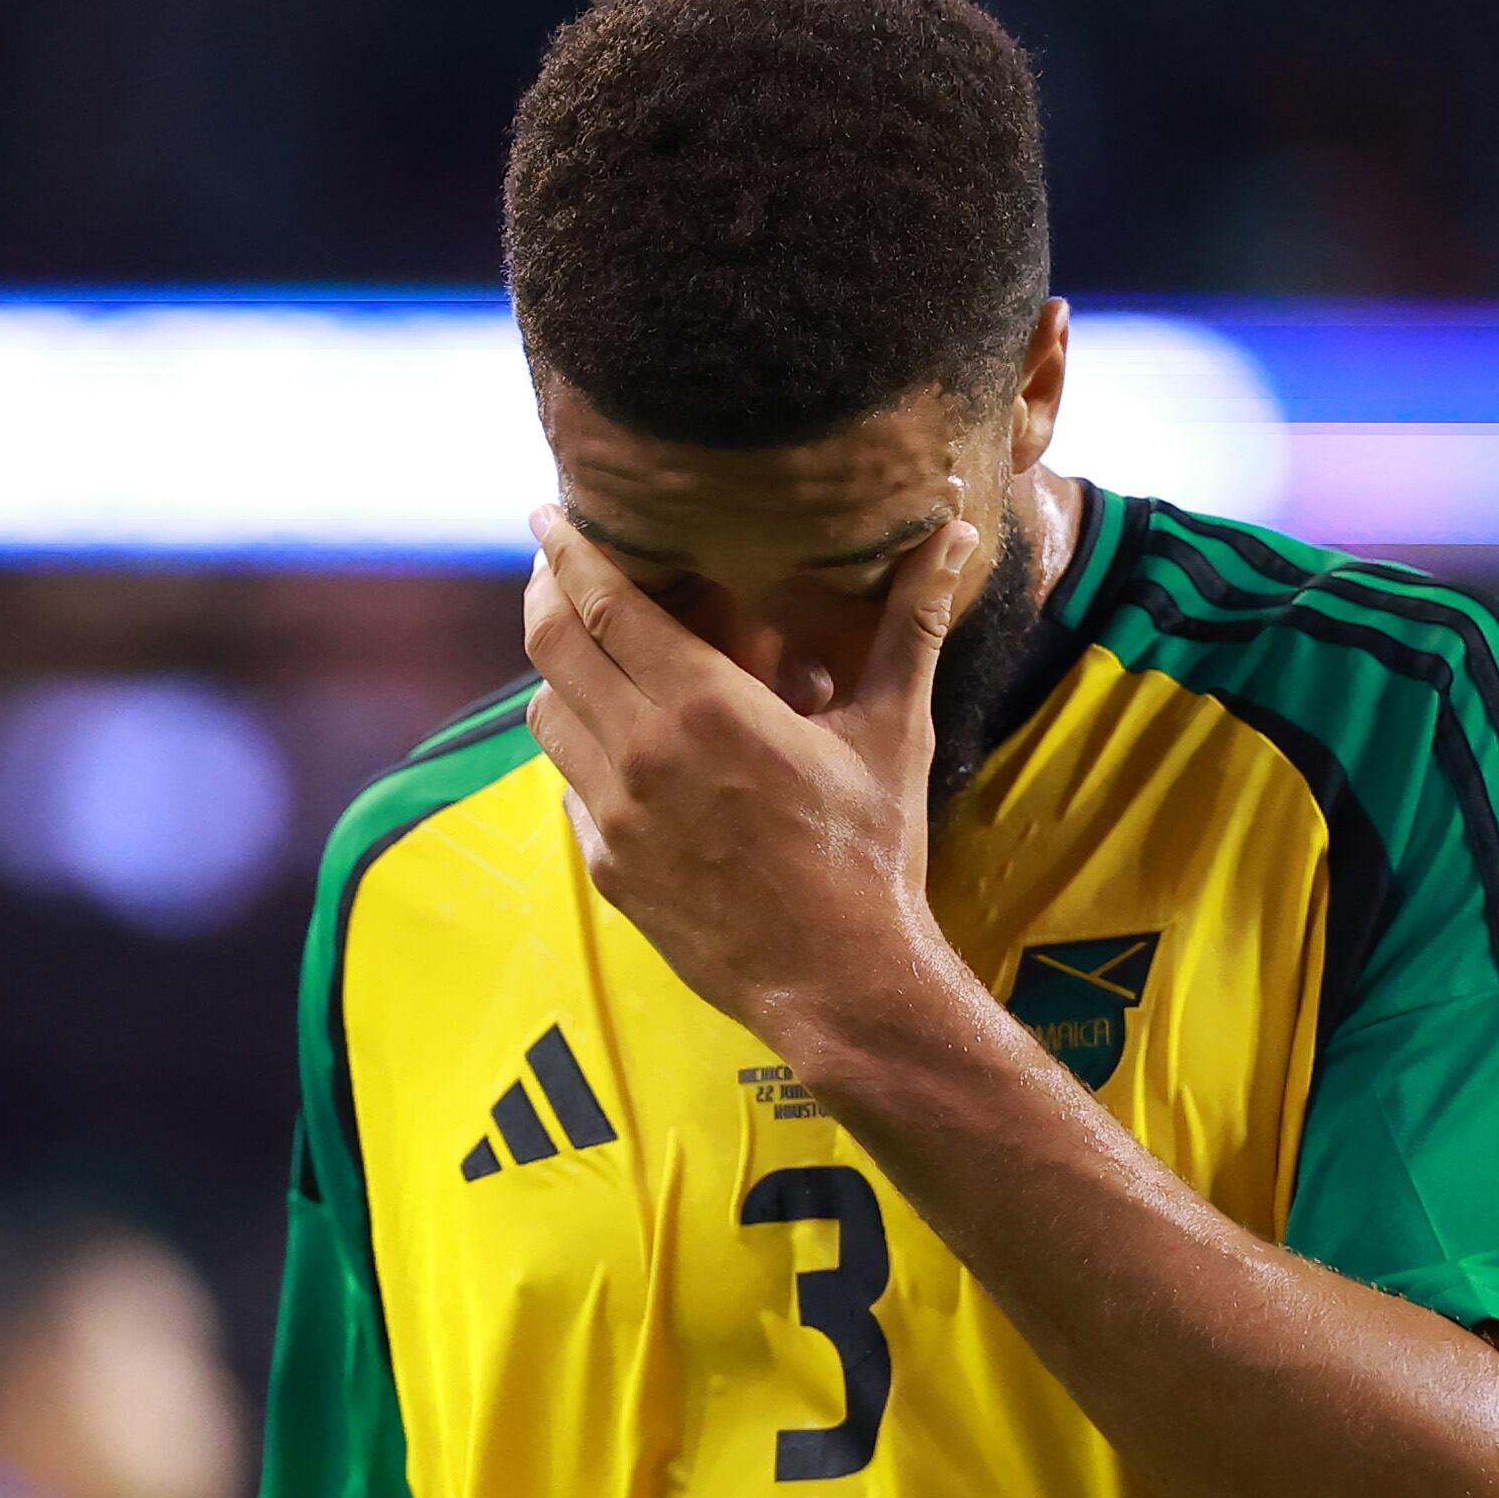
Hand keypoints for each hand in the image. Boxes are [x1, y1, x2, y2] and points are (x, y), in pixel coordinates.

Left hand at [517, 510, 985, 1066]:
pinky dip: (585, 753)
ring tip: (599, 660)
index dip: (570, 552)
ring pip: (548, 717)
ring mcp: (617, 820)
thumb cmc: (874, 853)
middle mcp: (644, 757)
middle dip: (547, 596)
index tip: (552, 515)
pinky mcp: (610, 871)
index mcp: (707, 708)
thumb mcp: (893, 731)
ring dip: (565, 677)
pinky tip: (626, 749)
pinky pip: (569, 788)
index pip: (604, 605)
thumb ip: (910, 624)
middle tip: (559, 572)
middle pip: (553, 648)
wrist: (842, 982)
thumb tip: (951, 534)